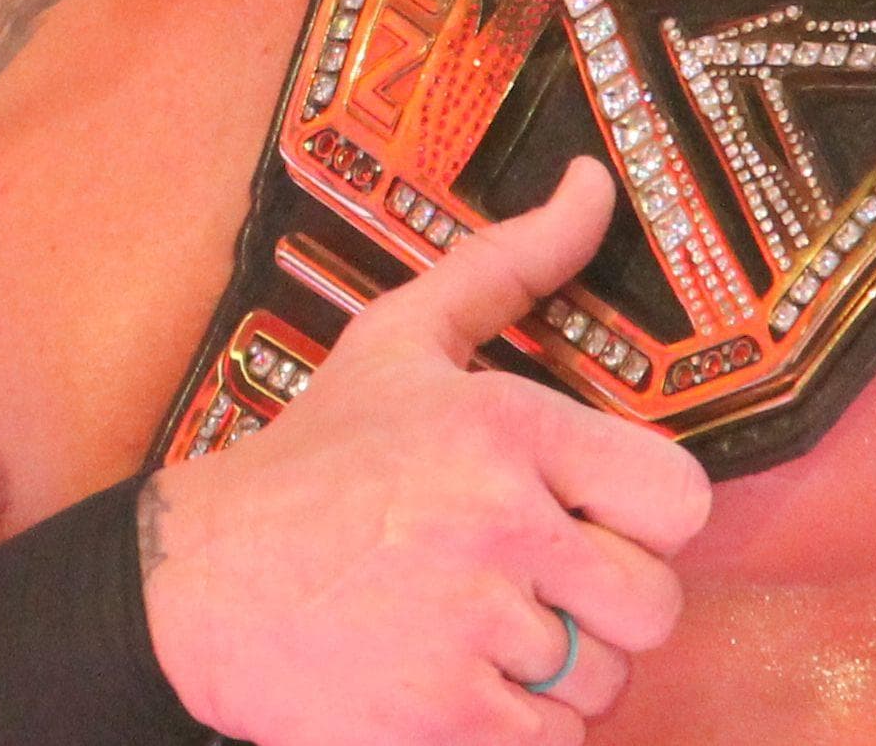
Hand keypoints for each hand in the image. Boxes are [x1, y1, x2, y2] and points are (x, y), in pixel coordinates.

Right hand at [138, 161, 709, 745]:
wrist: (196, 585)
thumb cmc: (313, 462)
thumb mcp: (400, 339)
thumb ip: (511, 264)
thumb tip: (595, 184)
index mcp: (506, 428)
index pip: (679, 498)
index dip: (644, 518)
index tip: (589, 519)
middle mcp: (500, 525)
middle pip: (652, 604)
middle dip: (601, 607)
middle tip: (528, 587)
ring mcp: (474, 630)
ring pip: (605, 683)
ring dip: (557, 676)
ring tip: (481, 633)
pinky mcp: (446, 721)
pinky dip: (521, 732)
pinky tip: (462, 686)